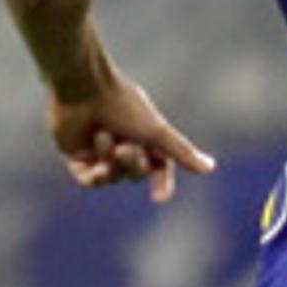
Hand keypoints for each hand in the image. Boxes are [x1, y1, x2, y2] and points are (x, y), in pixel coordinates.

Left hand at [48, 69, 214, 201]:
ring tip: (104, 138)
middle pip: (135, 173)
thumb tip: (210, 168)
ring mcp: (97, 151)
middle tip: (125, 147)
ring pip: (112, 177)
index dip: (161, 183)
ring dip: (112, 162)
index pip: (158, 167)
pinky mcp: (75, 156)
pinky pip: (89, 180)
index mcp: (143, 136)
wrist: (83, 90)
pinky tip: (96, 163)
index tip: (159, 197)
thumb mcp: (158, 132)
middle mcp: (122, 143)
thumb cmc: (123, 106)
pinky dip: (95, 175)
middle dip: (132, 164)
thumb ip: (182, 152)